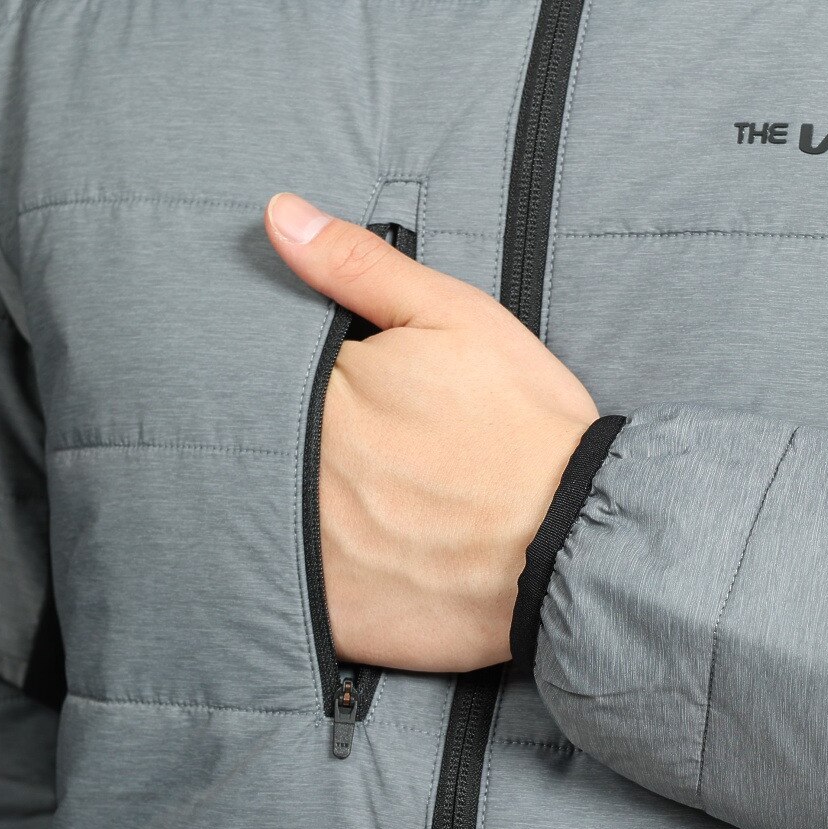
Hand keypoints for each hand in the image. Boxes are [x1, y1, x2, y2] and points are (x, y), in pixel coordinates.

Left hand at [265, 192, 598, 670]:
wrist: (577, 541)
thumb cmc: (526, 428)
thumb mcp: (458, 321)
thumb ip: (361, 267)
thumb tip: (279, 215)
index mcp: (324, 394)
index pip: (254, 367)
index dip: (277, 373)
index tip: (302, 385)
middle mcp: (303, 471)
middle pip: (250, 441)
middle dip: (273, 436)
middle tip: (336, 447)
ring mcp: (313, 548)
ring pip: (255, 514)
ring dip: (271, 500)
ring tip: (343, 499)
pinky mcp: (334, 613)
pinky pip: (284, 591)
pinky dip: (295, 572)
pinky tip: (338, 557)